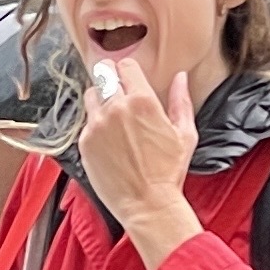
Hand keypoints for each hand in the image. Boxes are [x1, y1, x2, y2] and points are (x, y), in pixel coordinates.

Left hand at [77, 50, 199, 267]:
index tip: (130, 79)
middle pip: (104, 74)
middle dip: (112, 80)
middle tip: (119, 93)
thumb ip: (181, 101)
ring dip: (100, 100)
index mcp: (142, 101)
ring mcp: (96, 125)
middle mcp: (116, 108)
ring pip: (91, 95)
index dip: (128, 70)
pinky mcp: (85, 142)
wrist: (147, 204)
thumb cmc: (169, 172)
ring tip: (113, 117)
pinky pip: (86, 123)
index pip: (125, 65)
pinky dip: (95, 126)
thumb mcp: (185, 134)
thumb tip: (180, 78)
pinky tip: (109, 141)